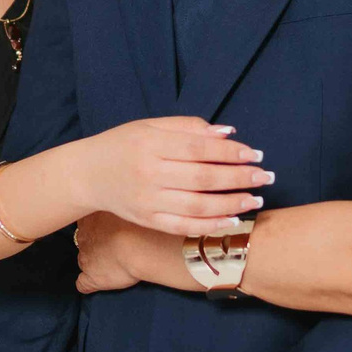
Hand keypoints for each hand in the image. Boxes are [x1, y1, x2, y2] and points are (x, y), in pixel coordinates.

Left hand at [74, 212, 146, 292]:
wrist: (143, 245)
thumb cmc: (140, 223)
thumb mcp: (127, 206)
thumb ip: (118, 207)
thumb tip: (122, 201)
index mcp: (91, 219)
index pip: (86, 222)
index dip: (99, 227)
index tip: (111, 229)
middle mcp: (84, 237)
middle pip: (84, 240)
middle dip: (95, 243)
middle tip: (115, 245)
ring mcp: (86, 258)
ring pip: (84, 259)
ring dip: (94, 261)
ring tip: (113, 263)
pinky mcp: (91, 278)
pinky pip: (82, 284)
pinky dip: (87, 284)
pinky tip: (96, 282)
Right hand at [76, 117, 271, 235]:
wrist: (86, 175)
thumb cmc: (122, 145)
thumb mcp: (149, 126)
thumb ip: (188, 127)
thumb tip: (228, 133)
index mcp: (150, 144)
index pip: (198, 148)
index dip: (230, 153)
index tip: (255, 154)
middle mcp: (149, 173)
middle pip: (202, 178)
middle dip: (239, 178)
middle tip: (265, 177)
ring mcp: (147, 200)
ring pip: (197, 205)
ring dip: (231, 203)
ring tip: (256, 200)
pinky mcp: (147, 220)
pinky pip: (183, 226)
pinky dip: (210, 224)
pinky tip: (232, 220)